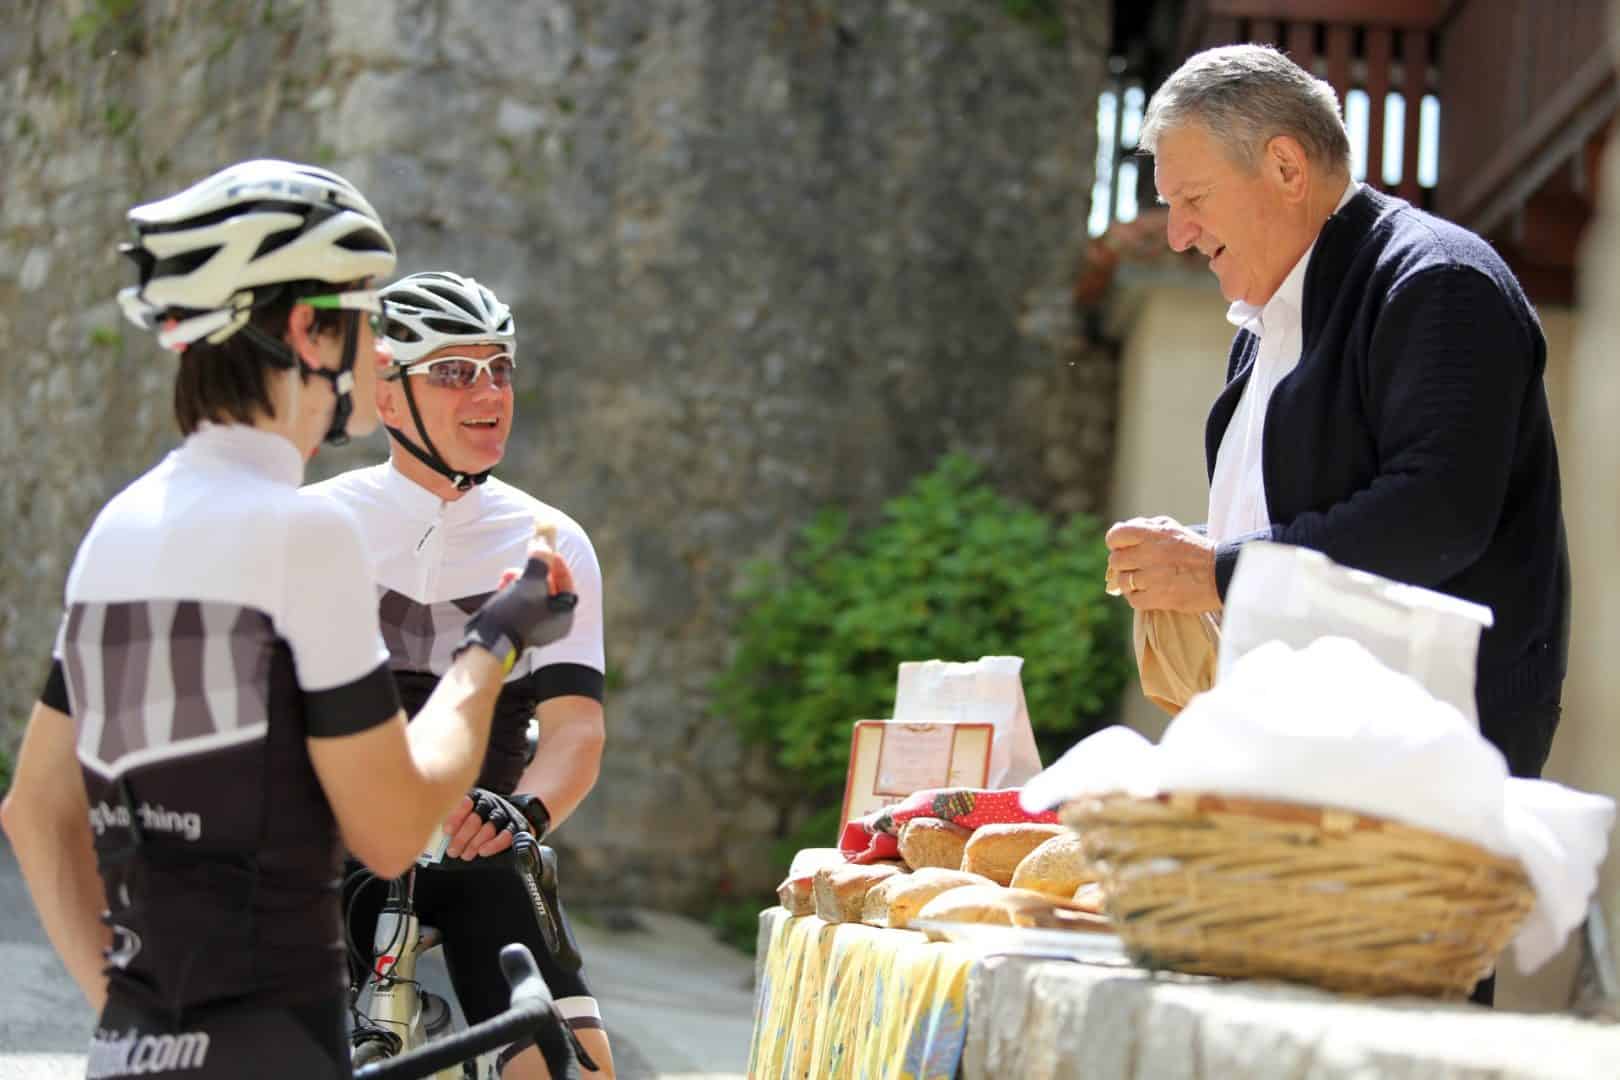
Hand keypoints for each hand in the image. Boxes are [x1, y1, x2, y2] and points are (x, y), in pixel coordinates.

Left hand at [443, 788, 526, 859]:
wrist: (505, 824)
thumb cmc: (476, 825)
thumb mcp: (463, 818)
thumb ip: (453, 825)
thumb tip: (438, 838)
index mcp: (475, 797)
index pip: (465, 803)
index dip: (455, 817)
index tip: (446, 831)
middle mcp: (491, 803)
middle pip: (475, 818)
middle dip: (462, 837)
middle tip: (452, 851)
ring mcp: (505, 814)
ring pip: (489, 827)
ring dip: (475, 843)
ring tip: (465, 855)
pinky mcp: (517, 826)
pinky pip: (506, 835)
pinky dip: (494, 844)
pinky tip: (483, 851)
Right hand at [459, 533, 578, 666]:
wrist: (488, 638)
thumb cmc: (515, 612)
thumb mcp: (531, 582)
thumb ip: (540, 561)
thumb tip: (543, 543)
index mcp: (564, 617)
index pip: (566, 584)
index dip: (557, 565)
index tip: (547, 551)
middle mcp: (553, 624)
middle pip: (549, 588)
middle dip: (534, 572)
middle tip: (525, 561)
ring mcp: (536, 627)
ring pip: (533, 594)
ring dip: (521, 580)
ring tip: (508, 576)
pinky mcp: (519, 627)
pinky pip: (521, 604)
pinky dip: (514, 592)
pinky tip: (503, 585)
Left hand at [1105, 515, 1220, 612]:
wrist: (1222, 573)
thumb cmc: (1196, 550)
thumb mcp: (1173, 528)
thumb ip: (1146, 527)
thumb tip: (1121, 533)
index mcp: (1153, 533)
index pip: (1115, 535)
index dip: (1116, 543)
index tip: (1123, 548)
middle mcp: (1150, 553)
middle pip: (1115, 561)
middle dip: (1123, 564)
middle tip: (1135, 567)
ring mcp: (1153, 577)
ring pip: (1122, 582)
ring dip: (1129, 583)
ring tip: (1143, 582)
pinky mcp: (1159, 598)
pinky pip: (1133, 600)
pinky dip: (1138, 598)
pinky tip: (1149, 593)